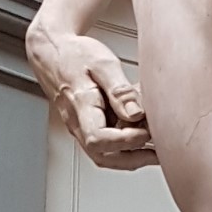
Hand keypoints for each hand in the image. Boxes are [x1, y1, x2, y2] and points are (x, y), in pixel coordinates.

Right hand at [26, 23, 157, 171]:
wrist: (51, 52)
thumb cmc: (73, 55)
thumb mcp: (101, 63)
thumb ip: (119, 90)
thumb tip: (136, 114)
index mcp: (81, 106)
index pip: (99, 138)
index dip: (125, 141)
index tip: (147, 132)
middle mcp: (78, 122)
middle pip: (103, 156)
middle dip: (134, 159)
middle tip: (159, 153)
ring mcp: (81, 126)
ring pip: (104, 153)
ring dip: (131, 156)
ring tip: (156, 148)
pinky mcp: (87, 124)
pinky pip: (105, 143)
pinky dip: (125, 145)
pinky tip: (142, 133)